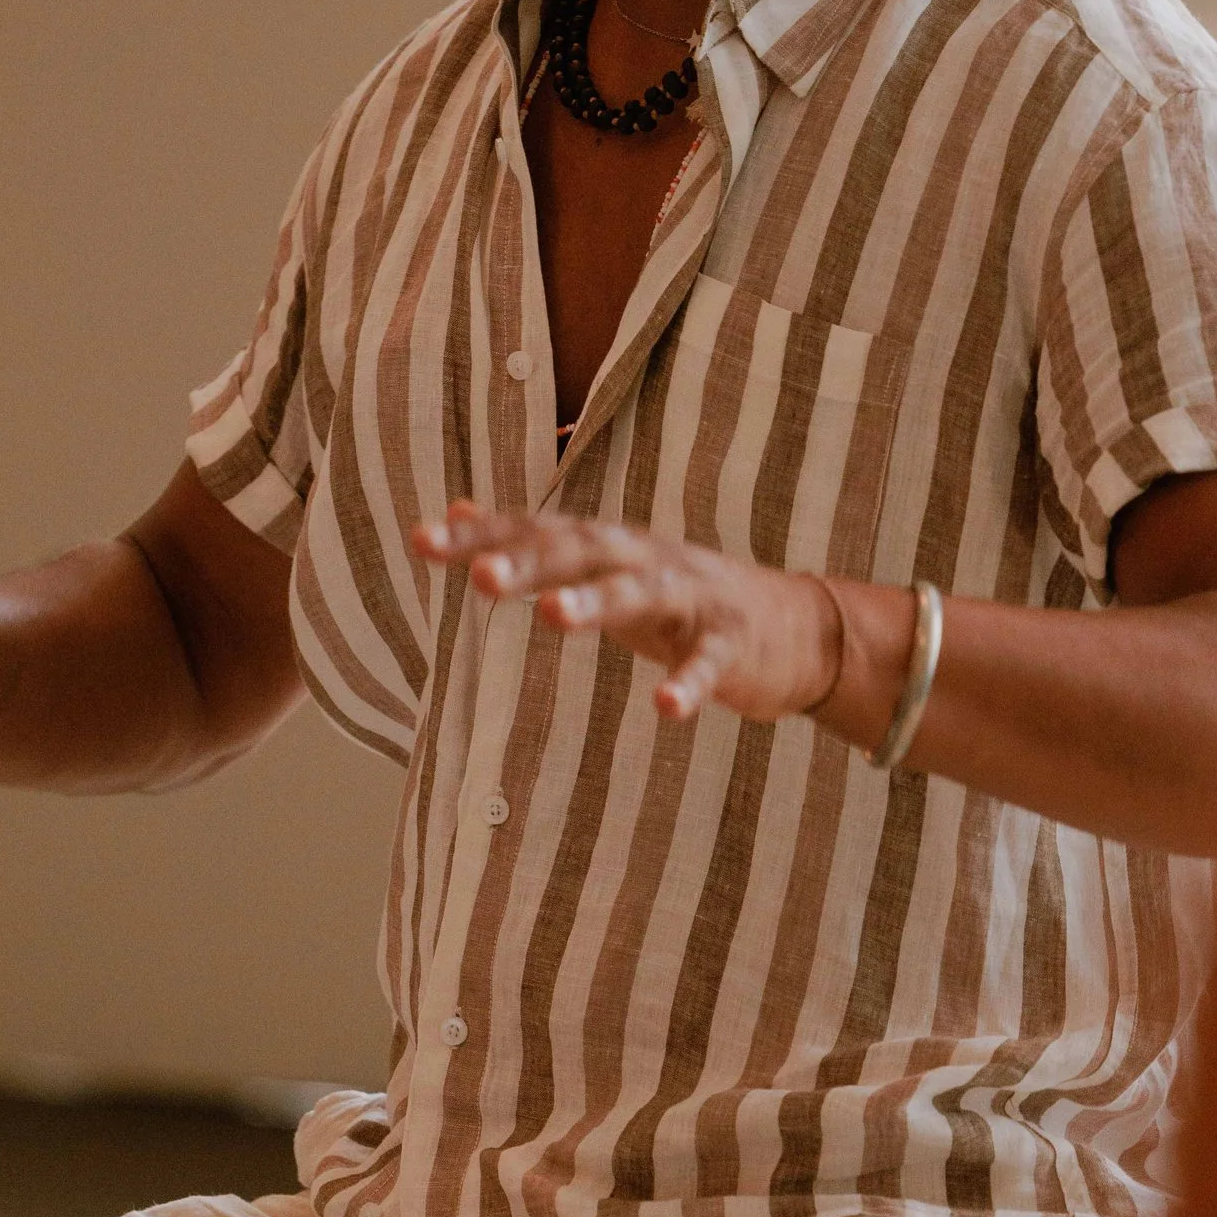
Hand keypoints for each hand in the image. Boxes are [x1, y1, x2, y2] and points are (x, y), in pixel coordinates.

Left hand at [414, 500, 844, 722]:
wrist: (795, 626)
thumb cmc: (680, 597)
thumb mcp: (603, 564)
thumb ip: (531, 542)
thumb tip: (455, 509)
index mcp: (607, 547)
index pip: (535, 531)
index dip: (481, 535)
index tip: (421, 540)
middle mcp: (644, 559)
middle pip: (582, 550)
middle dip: (531, 560)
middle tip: (479, 575)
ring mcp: (692, 597)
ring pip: (641, 592)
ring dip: (598, 603)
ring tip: (554, 617)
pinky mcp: (733, 643)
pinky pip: (708, 662)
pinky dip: (688, 683)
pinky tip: (664, 708)